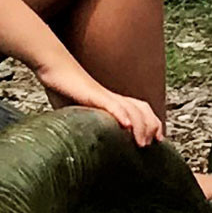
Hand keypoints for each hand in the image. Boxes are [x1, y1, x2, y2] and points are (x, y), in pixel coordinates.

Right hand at [46, 64, 164, 149]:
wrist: (53, 67)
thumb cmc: (63, 89)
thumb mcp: (77, 113)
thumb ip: (86, 125)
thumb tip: (85, 144)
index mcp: (111, 101)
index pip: (140, 109)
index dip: (152, 123)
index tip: (157, 140)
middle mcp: (111, 96)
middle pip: (142, 109)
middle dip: (151, 127)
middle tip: (153, 145)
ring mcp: (103, 94)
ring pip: (131, 108)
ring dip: (140, 127)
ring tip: (142, 143)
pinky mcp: (92, 93)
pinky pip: (110, 103)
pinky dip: (121, 114)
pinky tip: (126, 125)